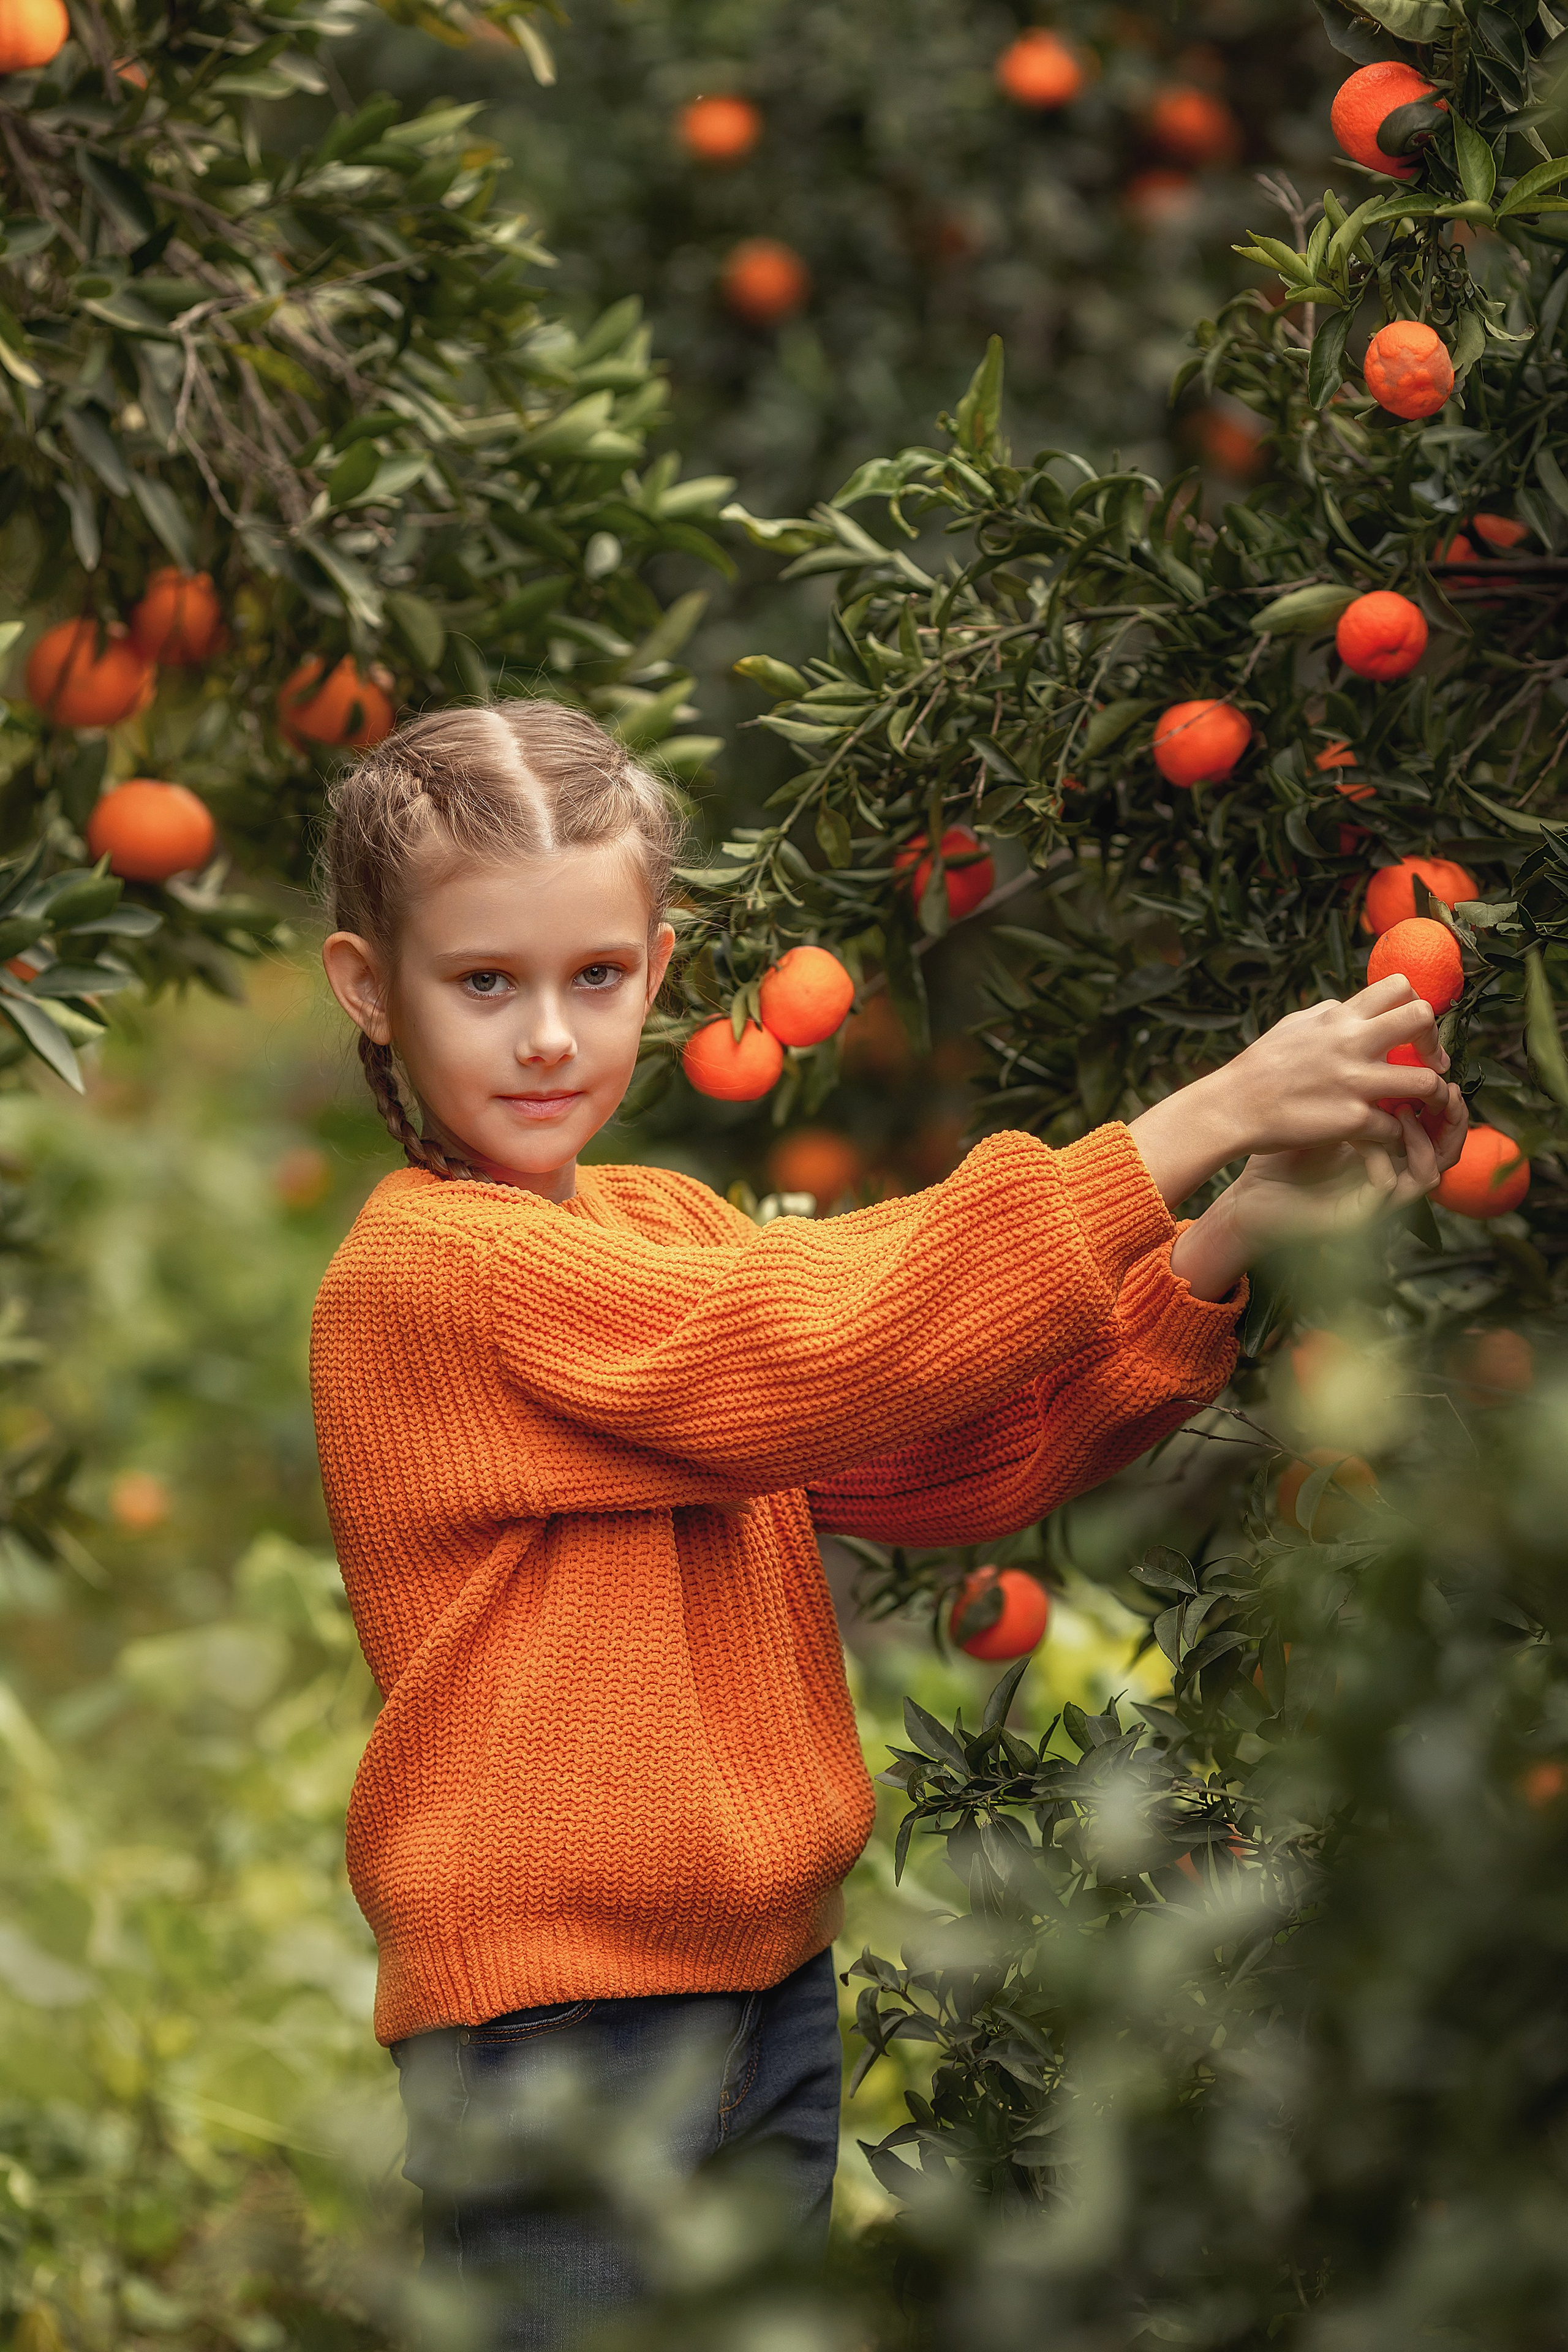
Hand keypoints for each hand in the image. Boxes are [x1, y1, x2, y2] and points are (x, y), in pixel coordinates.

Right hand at [1129, 975, 1451, 1212]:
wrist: (1231, 1107)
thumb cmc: (1259, 1068)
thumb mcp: (1294, 1025)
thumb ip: (1329, 1015)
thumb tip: (1351, 1006)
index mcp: (1338, 1017)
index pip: (1398, 987)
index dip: (1417, 1006)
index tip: (1413, 1033)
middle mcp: (1351, 1042)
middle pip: (1421, 1018)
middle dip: (1436, 1042)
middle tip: (1431, 1065)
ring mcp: (1354, 1082)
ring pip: (1425, 1081)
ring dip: (1434, 1095)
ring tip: (1426, 1107)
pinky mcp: (1351, 1120)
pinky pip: (1395, 1127)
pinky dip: (1395, 1135)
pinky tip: (1385, 1139)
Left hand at [1170, 1084, 1468, 1300]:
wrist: (1252, 1193)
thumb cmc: (1283, 1147)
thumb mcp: (1322, 1106)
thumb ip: (1349, 1079)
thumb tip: (1370, 1031)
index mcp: (1389, 1144)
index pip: (1437, 1122)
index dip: (1446, 1095)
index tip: (1437, 1062)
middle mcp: (1393, 1169)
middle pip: (1448, 1146)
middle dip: (1455, 1116)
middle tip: (1445, 1085)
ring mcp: (1380, 1193)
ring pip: (1433, 1170)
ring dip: (1428, 1136)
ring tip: (1409, 1106)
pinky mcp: (1361, 1211)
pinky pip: (1391, 1185)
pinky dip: (1389, 1158)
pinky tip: (1378, 1134)